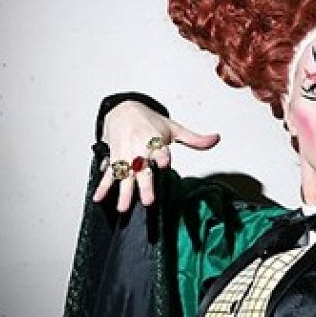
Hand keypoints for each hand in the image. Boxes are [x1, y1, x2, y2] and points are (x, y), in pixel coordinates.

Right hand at [93, 101, 219, 211]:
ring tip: (123, 207)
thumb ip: (195, 139)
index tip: (164, 164)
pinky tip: (99, 198)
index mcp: (153, 140)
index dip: (161, 156)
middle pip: (141, 169)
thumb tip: (216, 139)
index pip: (159, 149)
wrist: (123, 108)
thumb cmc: (149, 121)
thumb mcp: (174, 128)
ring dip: (123, 192)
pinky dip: (103, 186)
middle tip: (148, 201)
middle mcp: (138, 149)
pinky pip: (108, 174)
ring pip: (124, 176)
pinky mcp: (114, 159)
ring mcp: (125, 156)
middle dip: (144, 184)